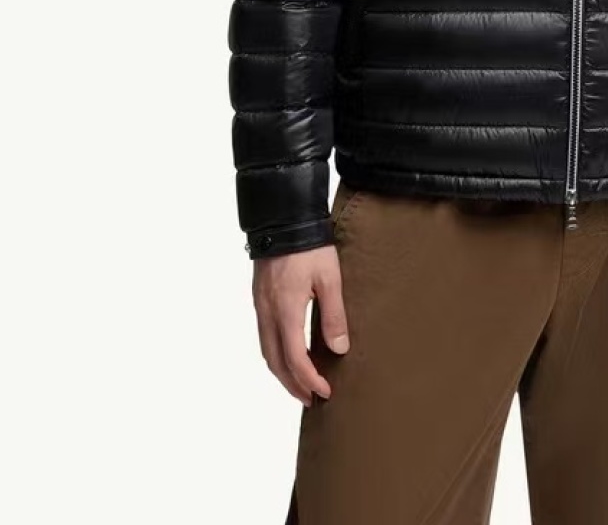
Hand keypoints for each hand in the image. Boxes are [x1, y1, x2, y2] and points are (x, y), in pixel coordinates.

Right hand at [253, 245, 349, 403]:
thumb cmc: (310, 246)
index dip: (309, 379)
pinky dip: (276, 353)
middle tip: (311, 397)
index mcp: (285, 310)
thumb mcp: (330, 278)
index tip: (324, 392)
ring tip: (301, 382)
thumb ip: (334, 314)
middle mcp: (268, 312)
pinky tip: (289, 352)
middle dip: (292, 384)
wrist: (284, 219)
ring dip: (282, 371)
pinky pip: (264, 335)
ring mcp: (260, 305)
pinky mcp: (259, 298)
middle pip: (275, 361)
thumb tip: (338, 349)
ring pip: (266, 350)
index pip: (295, 357)